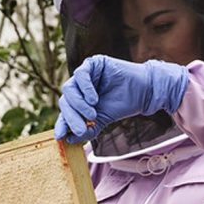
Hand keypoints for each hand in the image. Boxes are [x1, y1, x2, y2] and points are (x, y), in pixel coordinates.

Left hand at [53, 56, 188, 142]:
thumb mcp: (102, 120)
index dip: (62, 124)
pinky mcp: (93, 63)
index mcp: (78, 100)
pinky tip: (94, 99)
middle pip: (65, 101)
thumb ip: (86, 129)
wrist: (143, 93)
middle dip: (72, 117)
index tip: (60, 136)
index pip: (65, 112)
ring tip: (92, 114)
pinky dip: (85, 88)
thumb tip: (68, 139)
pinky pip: (81, 74)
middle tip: (82, 129)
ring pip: (69, 88)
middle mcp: (78, 87)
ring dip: (78, 104)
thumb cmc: (122, 105)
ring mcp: (84, 74)